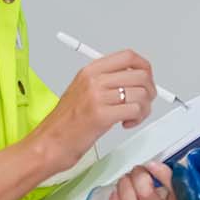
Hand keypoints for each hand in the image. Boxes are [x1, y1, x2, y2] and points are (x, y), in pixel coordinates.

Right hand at [30, 49, 154, 170]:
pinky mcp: (102, 115)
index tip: (147, 79)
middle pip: (140, 75)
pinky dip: (138, 118)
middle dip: (149, 91)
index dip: (145, 67)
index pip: (128, 56)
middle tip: (143, 103)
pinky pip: (135, 110)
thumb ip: (108, 81)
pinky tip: (126, 123)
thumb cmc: (66, 122)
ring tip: (133, 116)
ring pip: (141, 94)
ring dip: (144, 108)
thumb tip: (136, 79)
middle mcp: (94, 80)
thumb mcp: (83, 91)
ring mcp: (97, 97)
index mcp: (90, 71)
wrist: (50, 143)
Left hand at [106, 161, 178, 199]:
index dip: (161, 174)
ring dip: (124, 188)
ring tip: (123, 181)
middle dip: (138, 178)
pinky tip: (114, 195)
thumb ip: (160, 176)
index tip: (150, 164)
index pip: (173, 189)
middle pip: (147, 196)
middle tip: (134, 171)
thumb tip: (152, 165)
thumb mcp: (158, 187)